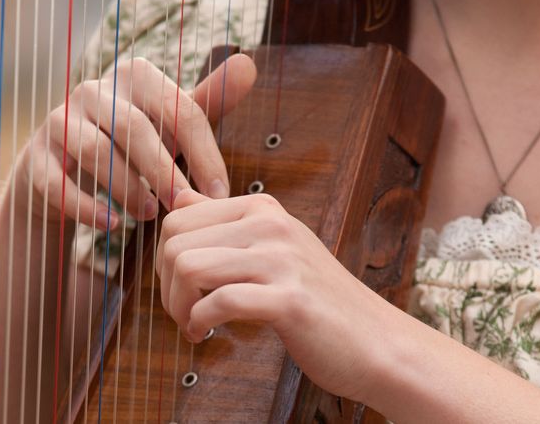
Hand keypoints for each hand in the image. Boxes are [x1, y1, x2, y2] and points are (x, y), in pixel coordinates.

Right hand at [16, 54, 256, 229]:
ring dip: (128, 189)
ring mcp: (58, 122)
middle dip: (164, 172)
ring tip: (150, 215)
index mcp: (134, 75)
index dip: (203, 154)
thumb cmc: (131, 144)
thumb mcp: (170, 124)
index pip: (179, 109)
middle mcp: (92, 90)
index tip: (219, 193)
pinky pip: (58, 184)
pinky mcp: (35, 158)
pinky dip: (87, 208)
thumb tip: (248, 63)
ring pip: (95, 153)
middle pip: (134, 127)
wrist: (65, 168)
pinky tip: (112, 225)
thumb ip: (207, 101)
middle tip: (184, 207)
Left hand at [156, 189, 392, 399]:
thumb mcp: (273, 247)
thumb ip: (225, 223)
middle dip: (166, 286)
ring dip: (178, 307)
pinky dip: (199, 323)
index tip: (179, 288)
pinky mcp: (289, 300)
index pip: (178, 217)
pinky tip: (206, 334)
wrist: (376, 341)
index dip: (163, 259)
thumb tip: (178, 198)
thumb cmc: (317, 300)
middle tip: (183, 312)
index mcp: (262, 208)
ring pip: (188, 268)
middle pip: (175, 243)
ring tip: (194, 324)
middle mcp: (271, 224)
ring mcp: (282, 260)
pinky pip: (218, 302)